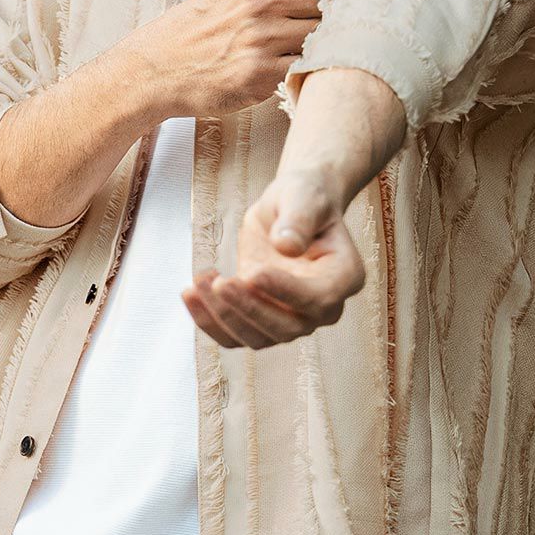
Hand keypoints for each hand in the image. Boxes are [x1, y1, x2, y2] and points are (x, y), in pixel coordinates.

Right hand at [135, 0, 326, 120]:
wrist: (160, 66)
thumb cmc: (203, 23)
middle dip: (342, 7)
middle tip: (342, 16)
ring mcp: (263, 36)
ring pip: (327, 33)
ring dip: (329, 39)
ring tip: (318, 42)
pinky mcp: (263, 73)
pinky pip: (311, 65)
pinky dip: (313, 65)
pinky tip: (302, 63)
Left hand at [182, 168, 364, 347]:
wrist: (290, 208)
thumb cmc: (303, 198)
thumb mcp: (302, 197)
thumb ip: (298, 220)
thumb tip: (286, 246)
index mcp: (344, 277)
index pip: (317, 298)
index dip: (284, 291)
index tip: (252, 273)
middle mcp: (323, 308)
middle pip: (286, 327)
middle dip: (248, 308)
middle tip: (218, 282)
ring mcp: (293, 319)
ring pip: (257, 337)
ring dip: (223, 316)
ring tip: (198, 282)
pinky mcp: (263, 321)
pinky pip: (235, 336)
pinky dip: (209, 322)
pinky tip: (190, 294)